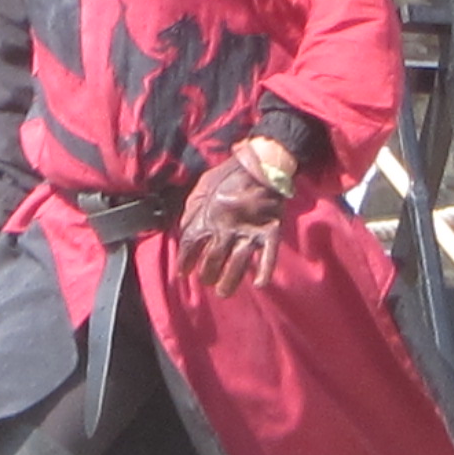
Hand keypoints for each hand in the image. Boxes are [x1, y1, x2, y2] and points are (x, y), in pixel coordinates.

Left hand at [176, 143, 293, 298]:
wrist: (260, 163)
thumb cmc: (228, 174)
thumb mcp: (202, 188)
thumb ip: (192, 210)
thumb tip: (185, 230)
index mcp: (208, 216)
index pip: (191, 245)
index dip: (185, 261)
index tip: (183, 272)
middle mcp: (226, 227)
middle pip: (212, 259)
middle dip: (207, 274)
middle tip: (207, 281)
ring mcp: (249, 231)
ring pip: (237, 264)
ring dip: (229, 281)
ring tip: (223, 292)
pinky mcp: (270, 231)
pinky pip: (269, 254)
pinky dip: (265, 270)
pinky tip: (259, 284)